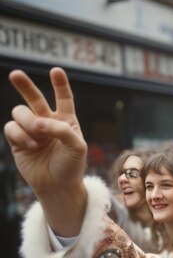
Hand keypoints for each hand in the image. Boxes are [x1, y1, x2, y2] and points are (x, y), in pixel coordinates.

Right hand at [4, 68, 87, 235]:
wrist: (57, 186)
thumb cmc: (71, 166)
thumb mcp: (77, 147)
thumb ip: (62, 129)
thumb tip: (39, 121)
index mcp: (66, 120)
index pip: (63, 99)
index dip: (60, 85)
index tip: (56, 71)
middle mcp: (47, 122)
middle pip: (34, 98)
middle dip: (24, 86)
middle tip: (15, 74)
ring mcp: (31, 130)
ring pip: (20, 112)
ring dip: (28, 122)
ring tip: (38, 137)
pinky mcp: (17, 140)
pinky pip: (11, 127)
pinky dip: (20, 135)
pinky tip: (31, 146)